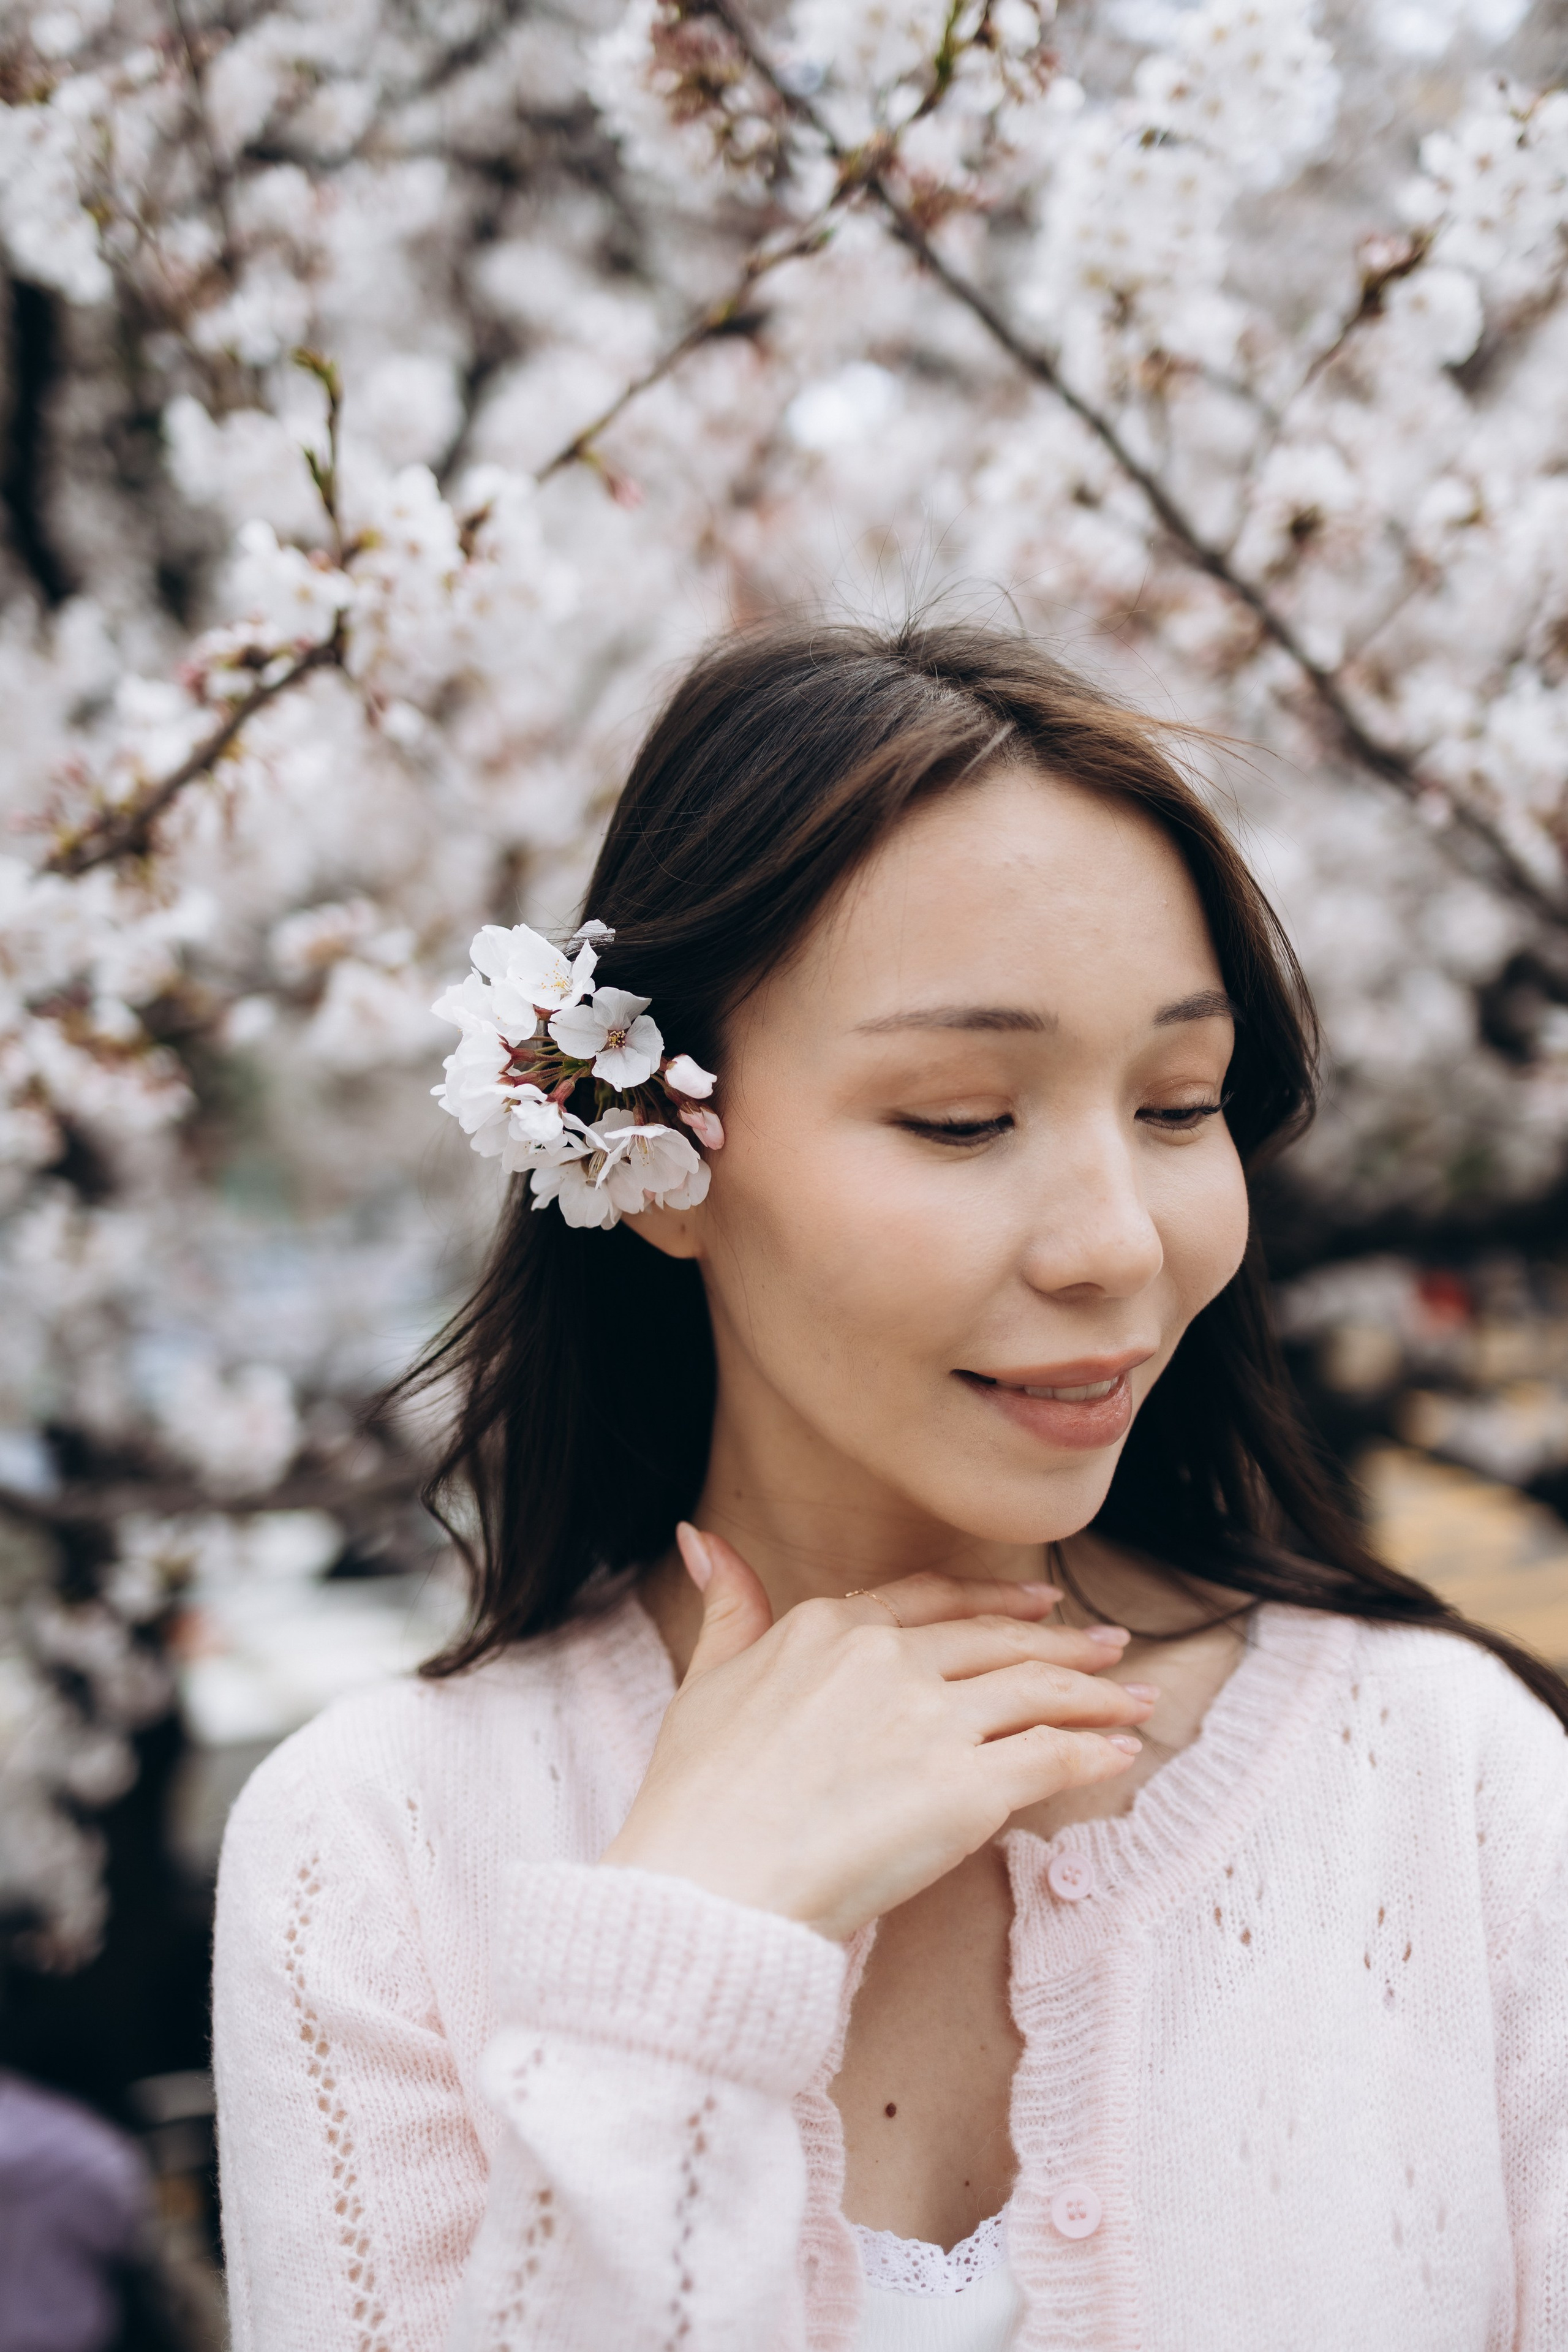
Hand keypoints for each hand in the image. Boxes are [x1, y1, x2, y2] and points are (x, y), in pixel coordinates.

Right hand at [600, 1525, 1154, 1940]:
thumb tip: (703, 1538)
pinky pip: (1049, 1759)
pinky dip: (1091, 1753)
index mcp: (828, 1628)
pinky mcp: (965, 1789)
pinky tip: (1118, 1754)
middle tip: (1110, 1646)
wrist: (706, 1887)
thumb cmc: (695, 1799)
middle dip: (1063, 1644)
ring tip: (1137, 1698)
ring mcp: (929, 1720)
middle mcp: (887, 1659)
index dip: (990, 1600)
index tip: (1036, 1604)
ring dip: (1097, 1694)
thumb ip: (728, 1607)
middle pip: (997, 1641)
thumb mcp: (705, 1681)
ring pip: (1036, 1692)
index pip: (930, 1600)